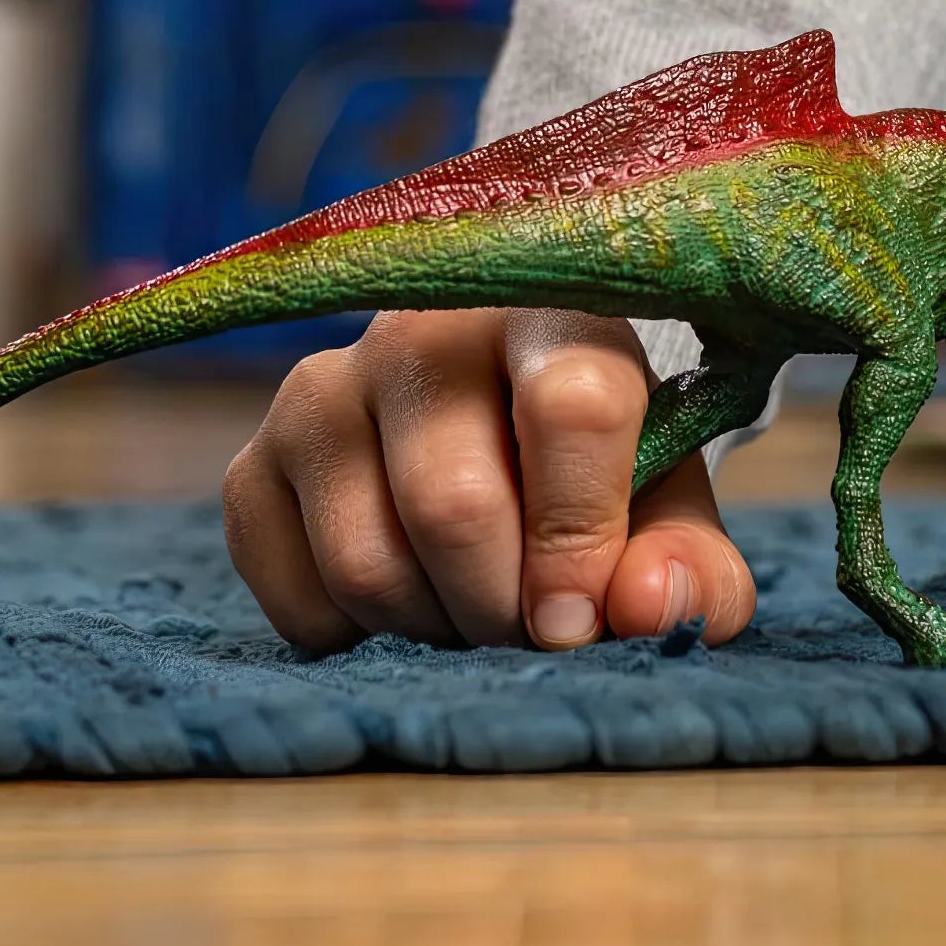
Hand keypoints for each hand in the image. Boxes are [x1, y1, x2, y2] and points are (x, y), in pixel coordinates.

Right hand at [221, 308, 755, 652]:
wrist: (495, 412)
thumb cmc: (595, 461)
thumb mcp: (666, 500)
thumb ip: (689, 562)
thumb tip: (647, 610)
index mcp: (549, 310)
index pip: (570, 404)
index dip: (580, 535)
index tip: (583, 620)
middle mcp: (421, 330)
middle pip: (453, 505)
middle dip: (505, 608)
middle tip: (533, 626)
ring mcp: (323, 389)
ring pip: (367, 564)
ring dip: (434, 628)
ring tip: (475, 605)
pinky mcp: (256, 458)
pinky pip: (292, 594)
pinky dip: (356, 634)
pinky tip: (405, 591)